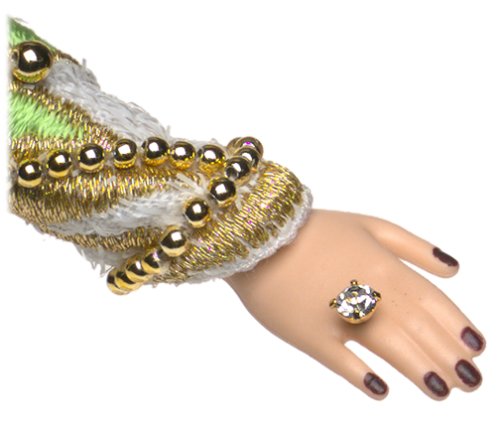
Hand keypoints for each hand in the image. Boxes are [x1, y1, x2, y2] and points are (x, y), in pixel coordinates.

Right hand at [224, 209, 484, 399]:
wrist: (262, 239)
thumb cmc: (316, 231)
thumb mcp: (369, 224)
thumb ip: (413, 246)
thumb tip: (455, 270)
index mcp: (384, 266)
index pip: (433, 303)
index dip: (458, 327)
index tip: (477, 349)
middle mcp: (367, 294)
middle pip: (419, 331)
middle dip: (449, 358)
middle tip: (471, 382)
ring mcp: (338, 317)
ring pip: (391, 349)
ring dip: (420, 372)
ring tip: (442, 392)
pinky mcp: (310, 335)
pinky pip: (340, 361)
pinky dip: (361, 377)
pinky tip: (381, 392)